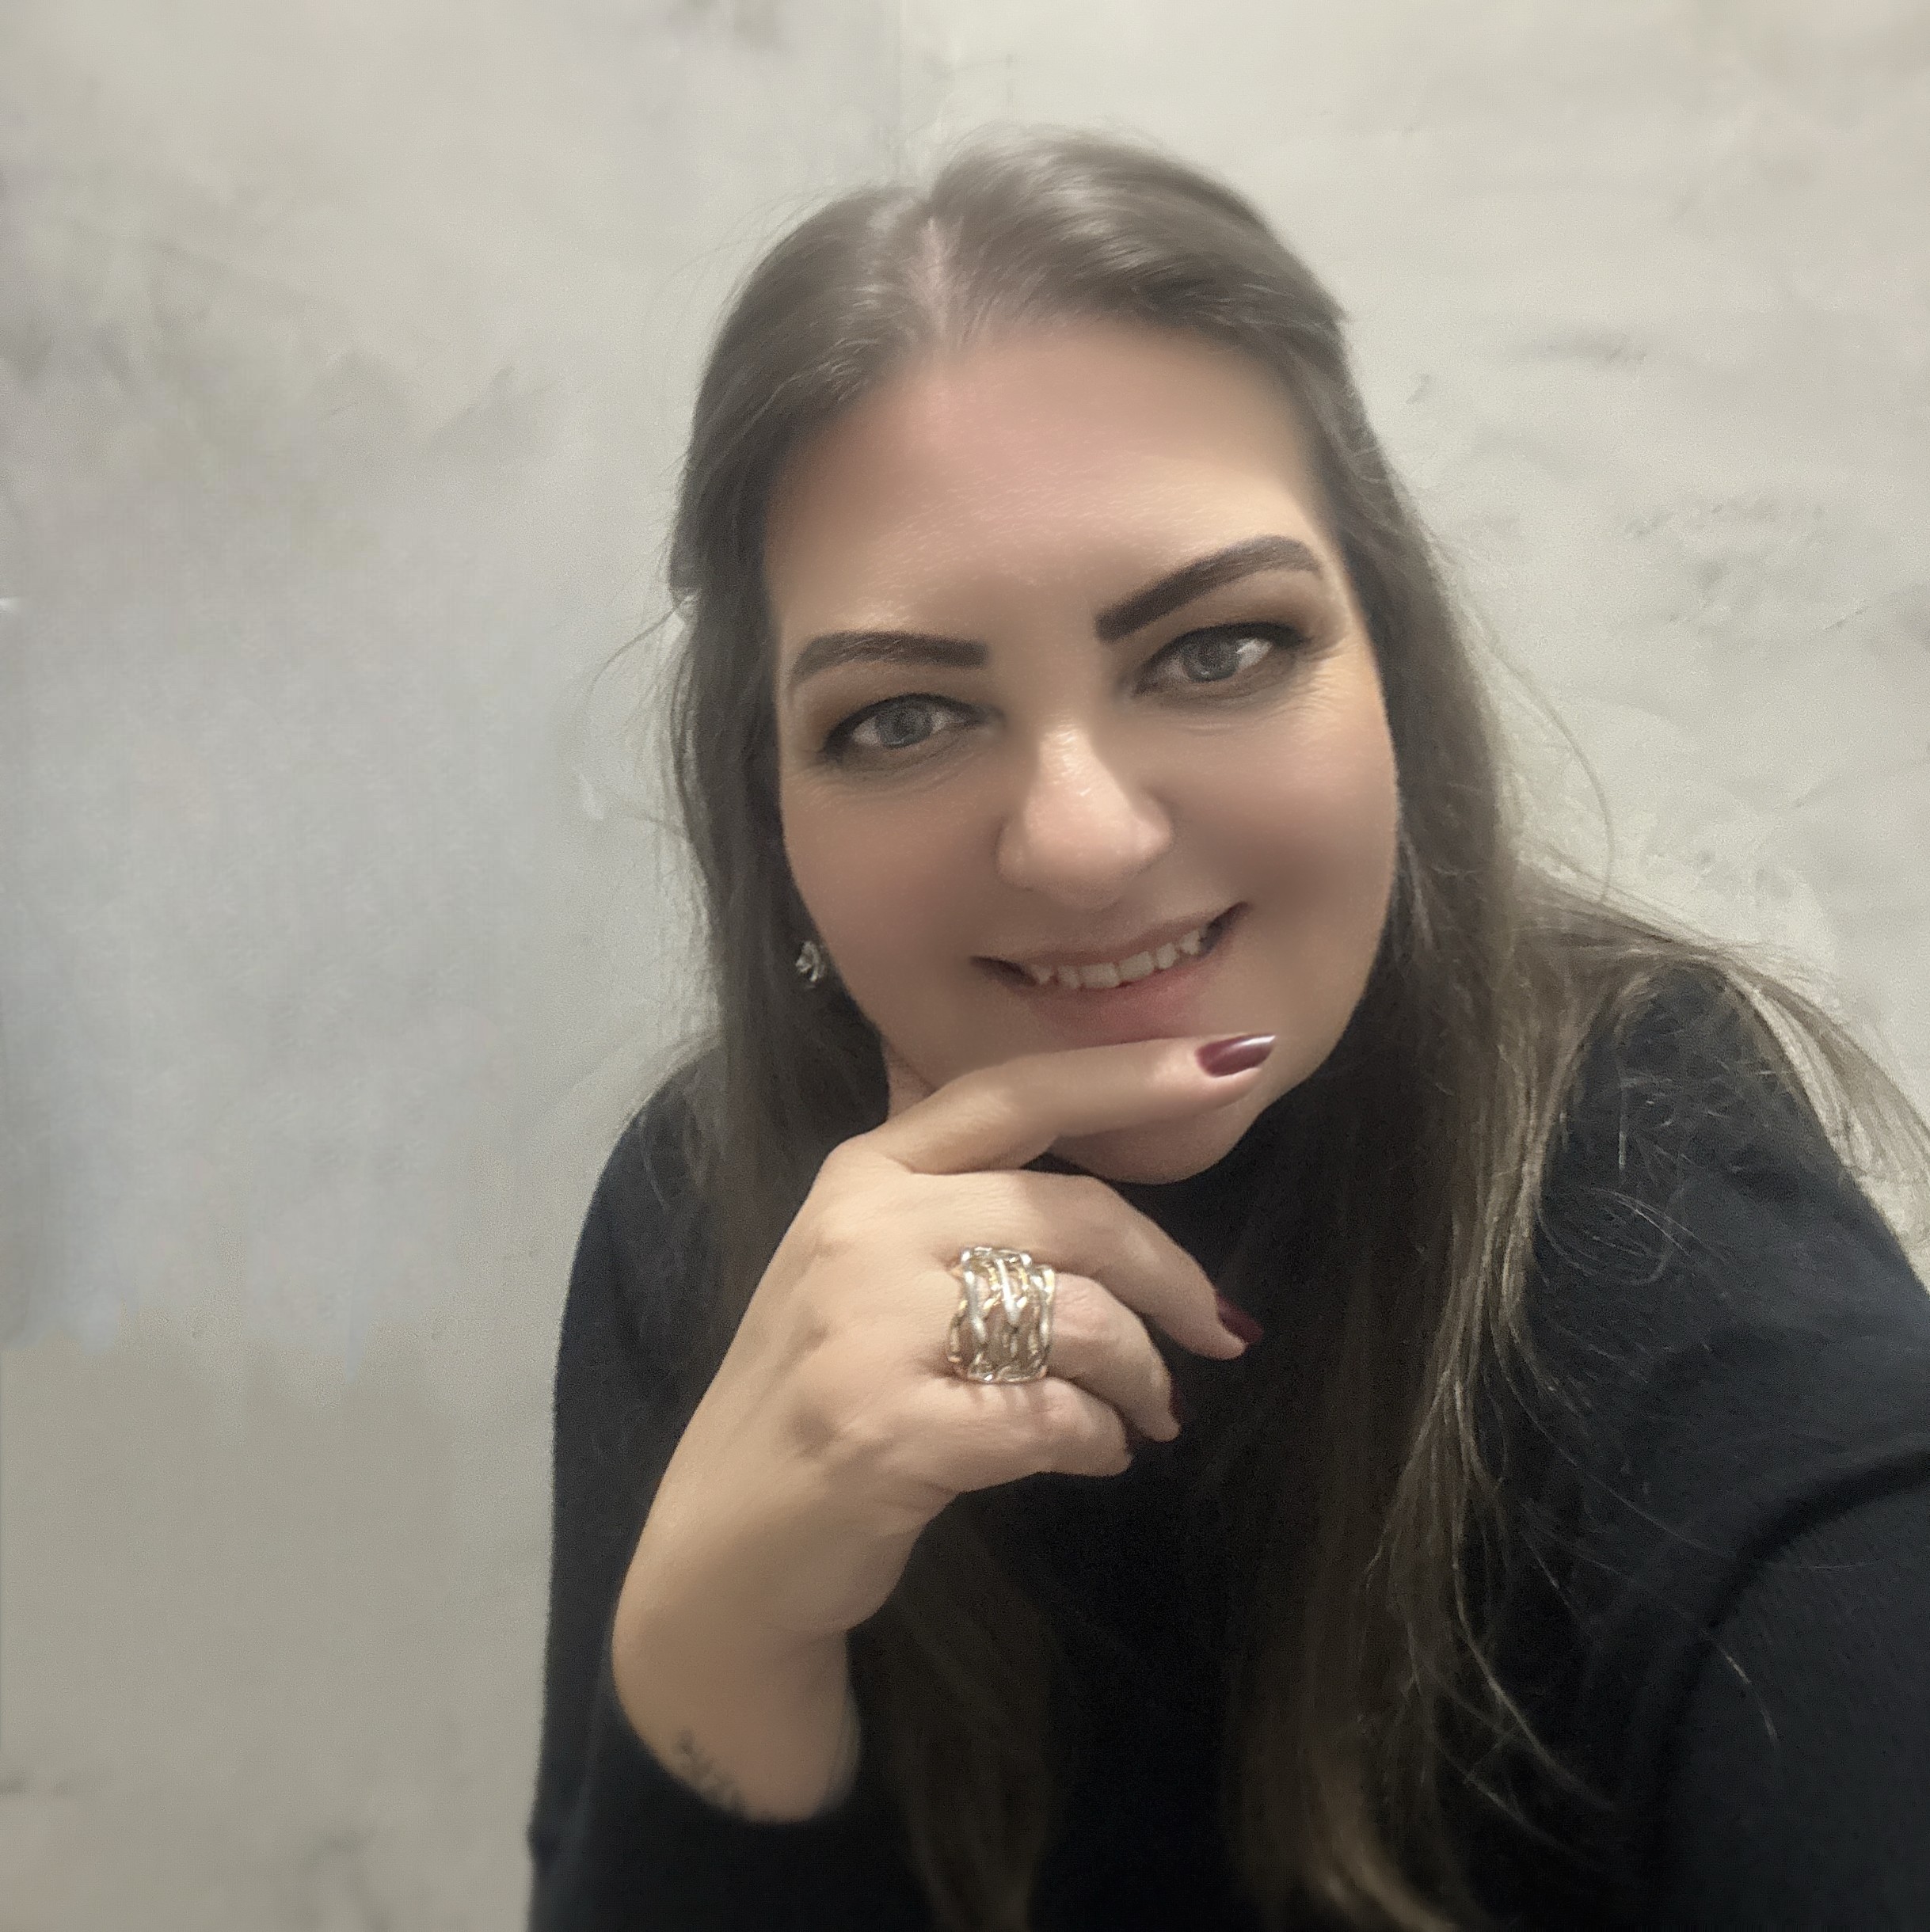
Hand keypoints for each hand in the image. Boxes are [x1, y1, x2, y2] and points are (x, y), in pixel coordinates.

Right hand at [620, 1033, 1267, 1659]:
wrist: (726, 1541)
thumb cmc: (815, 1385)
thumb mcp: (853, 1253)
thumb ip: (937, 1172)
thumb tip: (1027, 1075)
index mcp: (865, 1171)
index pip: (1017, 1092)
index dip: (1132, 1074)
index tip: (1236, 1060)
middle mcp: (862, 1230)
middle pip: (1076, 1214)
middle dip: (1175, 1276)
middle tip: (1222, 1329)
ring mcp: (868, 1330)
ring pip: (1080, 1319)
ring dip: (1144, 1374)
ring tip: (1151, 1413)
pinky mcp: (891, 1432)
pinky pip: (1055, 1418)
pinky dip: (1102, 1438)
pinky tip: (1101, 1451)